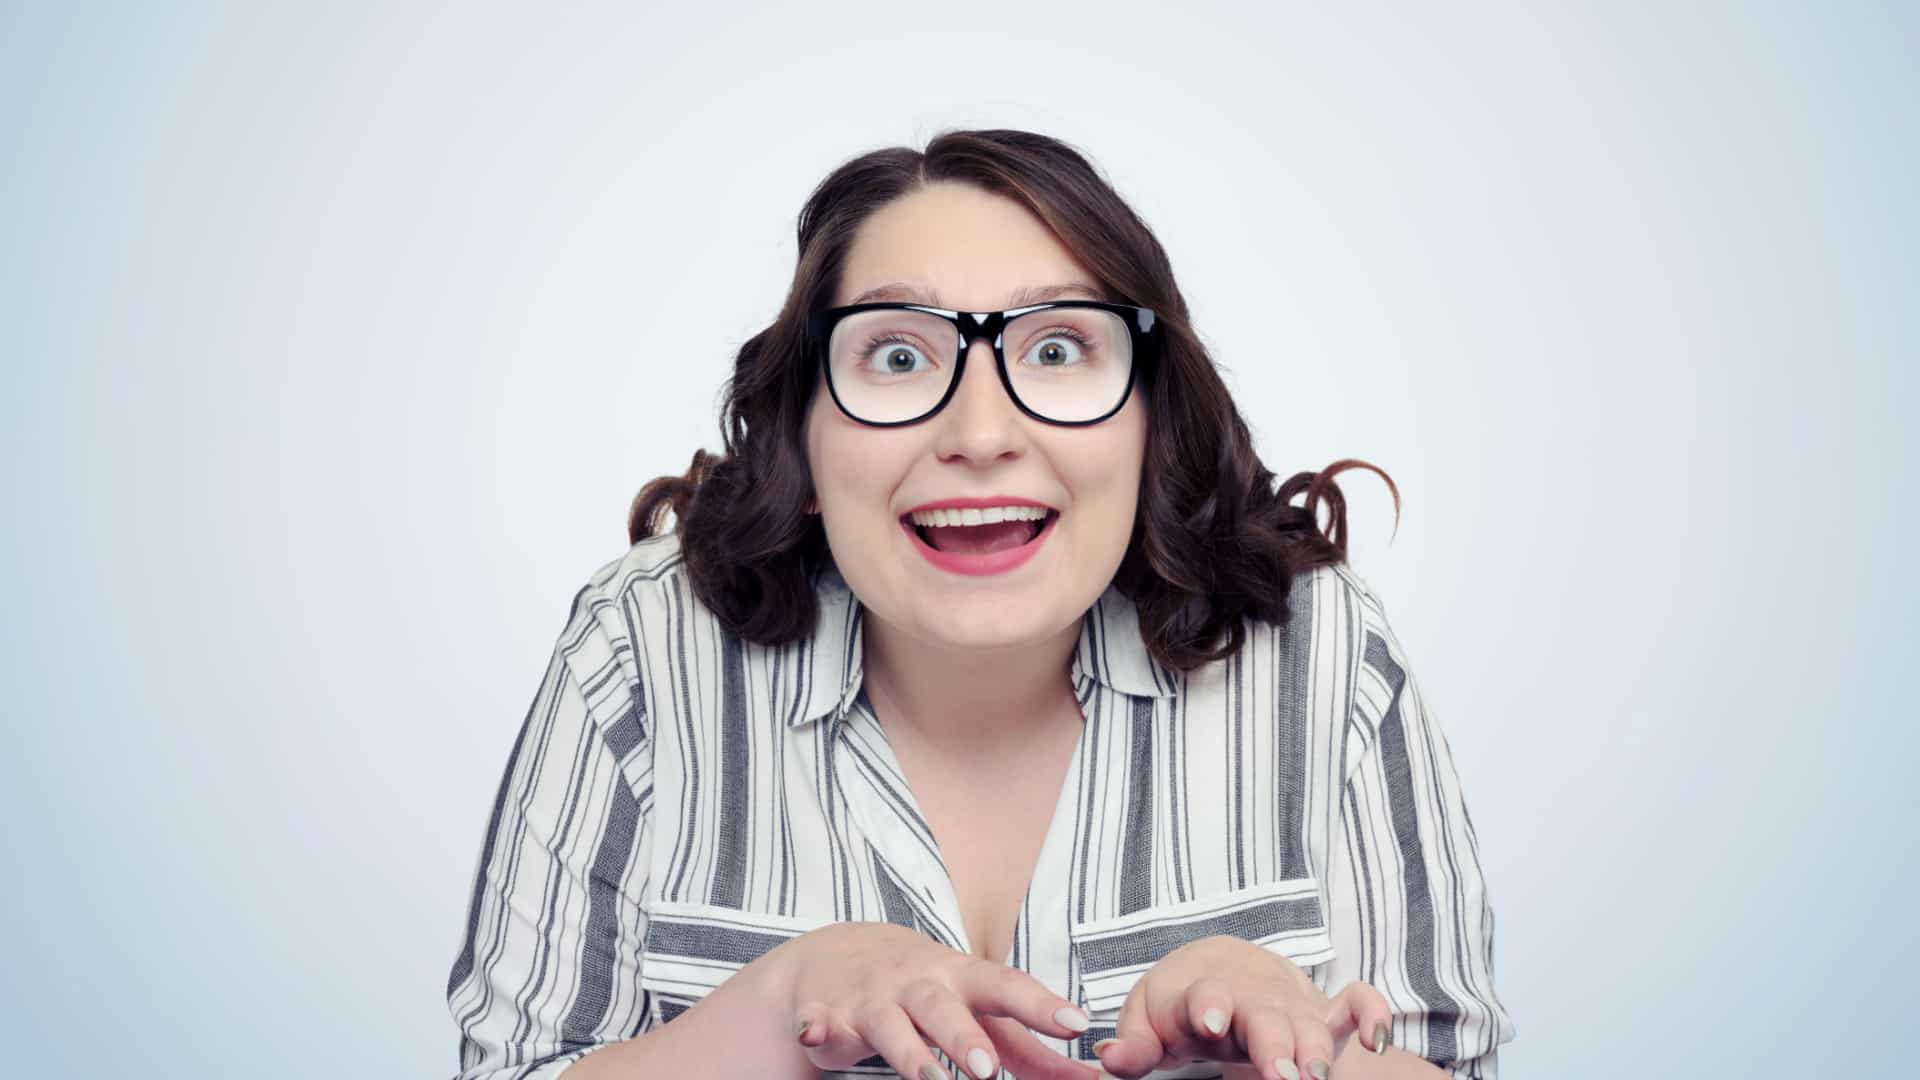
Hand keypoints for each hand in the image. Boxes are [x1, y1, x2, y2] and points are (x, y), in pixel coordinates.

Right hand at [769, 921, 1098, 1079]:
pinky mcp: (826, 1014)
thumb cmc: (927, 989)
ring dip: (907, 1051)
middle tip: (989, 1071)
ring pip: (889, 1024)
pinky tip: (814, 1033)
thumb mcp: (976, 1008)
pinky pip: (817, 1021)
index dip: (1041, 1005)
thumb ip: (1028, 1048)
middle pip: (944, 1008)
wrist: (838, 954)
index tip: (1076, 1024)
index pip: (1006, 986)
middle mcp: (917, 984)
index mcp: (961, 979)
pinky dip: (815, 1026)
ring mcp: (871, 998)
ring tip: (927, 1078)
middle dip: (965, 1038)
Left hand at [1091, 935, 1392, 1079]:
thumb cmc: (1180, 1003)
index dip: (1208, 1005)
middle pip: (1265, 1015)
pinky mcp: (1321, 1012)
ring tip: (1316, 1077)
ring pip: (1310, 1020)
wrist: (1223, 966)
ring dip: (1316, 1047)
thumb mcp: (1148, 1019)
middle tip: (1282, 1076)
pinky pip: (1356, 1002)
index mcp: (1200, 991)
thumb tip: (1108, 1060)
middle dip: (1274, 1043)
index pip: (1204, 994)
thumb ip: (1133, 1044)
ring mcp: (1288, 1002)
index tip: (1212, 1022)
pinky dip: (1370, 1012)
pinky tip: (1375, 1038)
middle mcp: (1249, 995)